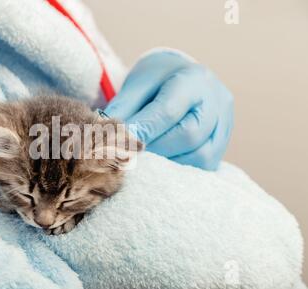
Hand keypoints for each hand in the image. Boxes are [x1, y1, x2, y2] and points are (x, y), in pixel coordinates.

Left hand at [104, 50, 233, 170]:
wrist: (184, 78)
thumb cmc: (157, 80)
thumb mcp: (138, 84)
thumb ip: (123, 107)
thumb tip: (104, 135)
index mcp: (193, 79)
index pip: (168, 110)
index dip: (142, 131)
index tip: (117, 142)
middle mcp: (217, 101)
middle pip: (188, 136)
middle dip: (154, 149)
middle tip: (127, 155)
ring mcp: (225, 125)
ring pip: (200, 156)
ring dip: (167, 164)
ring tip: (143, 160)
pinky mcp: (223, 145)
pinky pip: (206, 166)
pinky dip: (180, 170)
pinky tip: (161, 166)